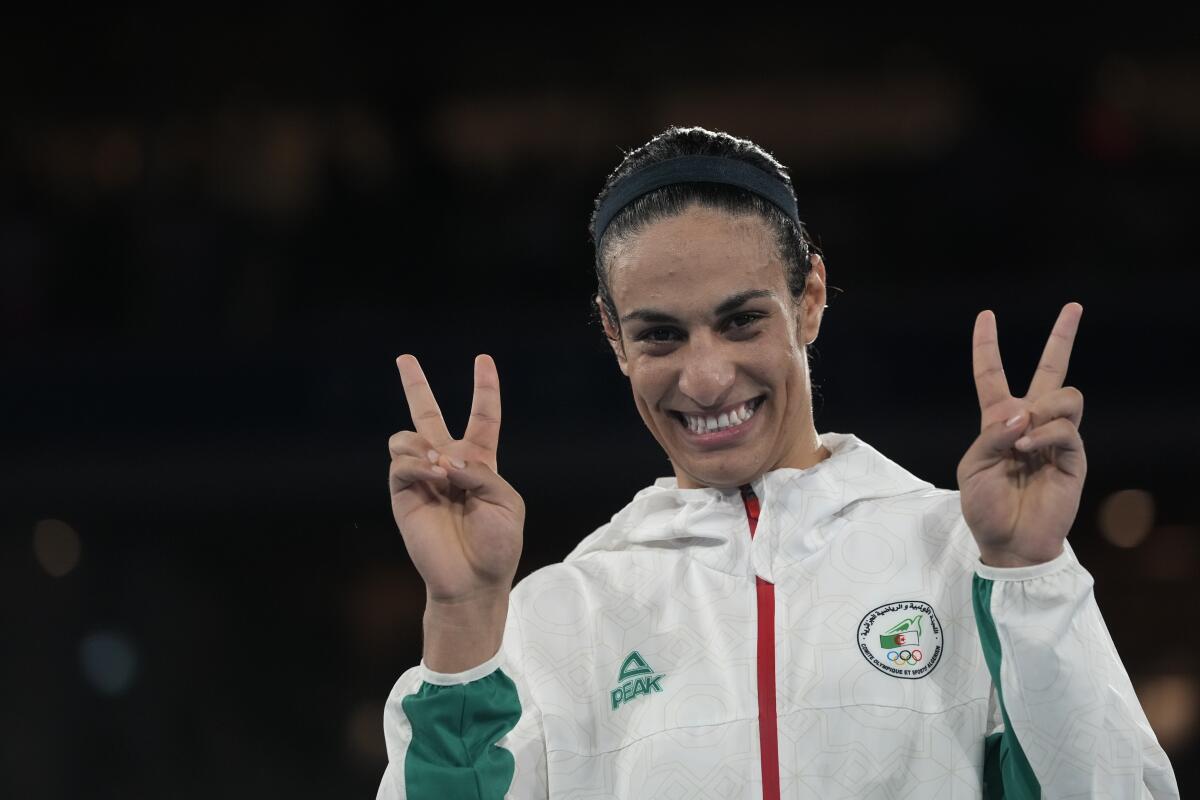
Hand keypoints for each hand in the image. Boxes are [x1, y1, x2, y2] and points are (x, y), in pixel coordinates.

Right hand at [389, 354, 523, 603]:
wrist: (473, 580)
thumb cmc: (497, 545)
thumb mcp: (506, 502)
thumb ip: (480, 473)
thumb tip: (443, 460)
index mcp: (481, 464)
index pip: (483, 418)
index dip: (485, 388)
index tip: (483, 360)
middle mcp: (449, 465)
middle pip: (429, 416)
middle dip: (415, 386)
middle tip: (404, 358)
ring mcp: (424, 478)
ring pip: (409, 436)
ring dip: (426, 445)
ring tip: (442, 470)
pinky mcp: (404, 495)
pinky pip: (401, 463)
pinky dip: (418, 464)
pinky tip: (434, 477)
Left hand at [956, 303, 1086, 567]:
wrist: (1008, 541)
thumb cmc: (985, 506)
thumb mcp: (973, 466)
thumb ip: (993, 434)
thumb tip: (1024, 414)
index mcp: (997, 421)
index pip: (992, 375)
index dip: (987, 346)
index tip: (986, 316)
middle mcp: (1029, 422)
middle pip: (1050, 370)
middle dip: (1062, 337)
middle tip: (1073, 307)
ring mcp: (1054, 437)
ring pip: (1065, 395)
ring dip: (1043, 408)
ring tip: (1024, 436)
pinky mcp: (1073, 456)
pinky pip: (1067, 428)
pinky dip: (1045, 434)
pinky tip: (1029, 449)